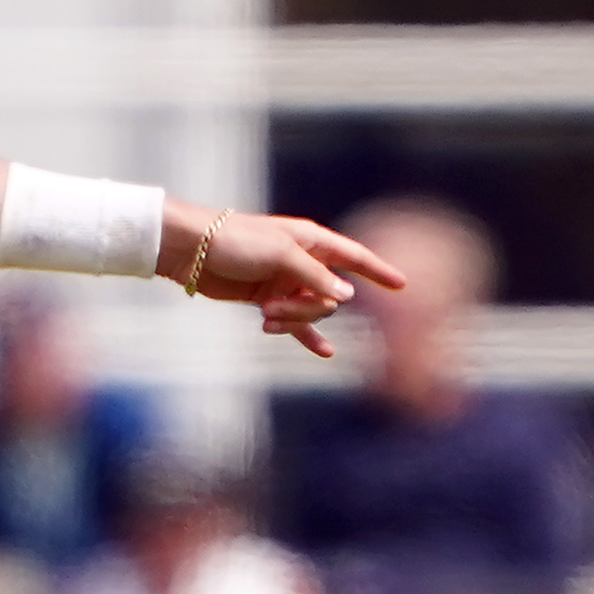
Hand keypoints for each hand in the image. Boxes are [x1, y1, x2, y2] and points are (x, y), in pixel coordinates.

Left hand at [161, 208, 406, 358]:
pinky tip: (326, 353)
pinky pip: (294, 323)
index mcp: (311, 241)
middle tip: (276, 306)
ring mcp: (285, 282)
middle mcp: (303, 262)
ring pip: (310, 312)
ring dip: (292, 320)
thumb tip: (346, 296)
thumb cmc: (234, 241)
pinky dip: (306, 336)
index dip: (378, 270)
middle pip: (330, 296)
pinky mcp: (267, 300)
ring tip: (265, 317)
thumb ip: (314, 276)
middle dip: (309, 309)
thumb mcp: (280, 254)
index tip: (402, 285)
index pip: (354, 256)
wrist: (191, 250)